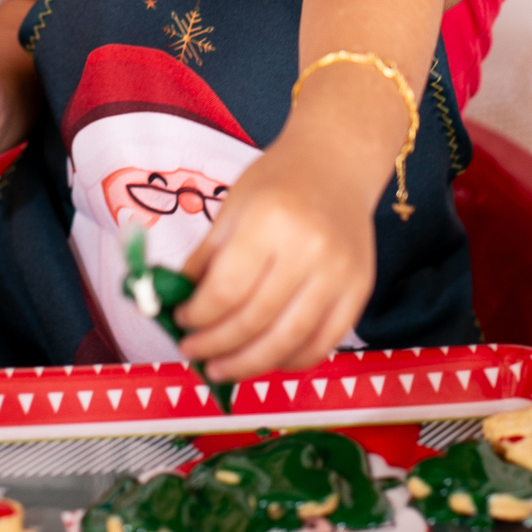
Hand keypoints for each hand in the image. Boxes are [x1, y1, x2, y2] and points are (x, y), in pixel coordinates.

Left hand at [175, 136, 375, 382]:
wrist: (337, 162)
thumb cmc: (279, 181)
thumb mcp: (233, 207)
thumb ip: (206, 258)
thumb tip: (172, 303)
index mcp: (270, 220)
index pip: (227, 288)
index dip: (198, 315)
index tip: (181, 320)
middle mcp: (309, 248)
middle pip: (255, 319)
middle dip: (216, 345)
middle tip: (193, 352)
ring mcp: (339, 273)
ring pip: (288, 340)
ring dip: (248, 364)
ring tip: (221, 368)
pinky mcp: (359, 290)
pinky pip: (323, 342)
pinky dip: (292, 361)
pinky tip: (267, 360)